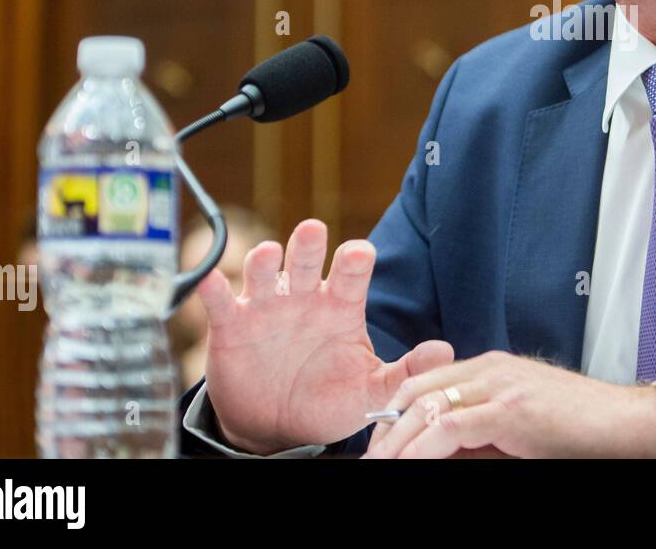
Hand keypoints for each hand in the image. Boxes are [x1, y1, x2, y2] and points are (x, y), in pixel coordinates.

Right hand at [197, 219, 453, 454]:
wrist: (278, 425)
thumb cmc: (329, 398)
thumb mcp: (370, 391)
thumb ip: (404, 372)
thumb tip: (445, 350)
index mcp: (341, 305)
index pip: (351, 273)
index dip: (354, 260)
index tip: (359, 254)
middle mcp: (305, 297)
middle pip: (306, 260)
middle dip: (308, 244)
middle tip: (312, 231)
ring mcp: (267, 307)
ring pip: (264, 272)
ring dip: (263, 261)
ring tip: (267, 256)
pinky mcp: (232, 325)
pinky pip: (221, 300)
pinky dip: (213, 287)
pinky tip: (211, 279)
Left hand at [362, 351, 655, 458]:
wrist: (625, 424)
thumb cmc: (579, 430)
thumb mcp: (516, 429)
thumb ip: (477, 433)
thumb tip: (435, 453)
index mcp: (490, 369)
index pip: (423, 384)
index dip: (392, 417)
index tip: (378, 449)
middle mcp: (490, 369)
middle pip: (416, 393)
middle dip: (386, 433)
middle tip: (370, 463)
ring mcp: (501, 385)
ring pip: (426, 408)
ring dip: (397, 444)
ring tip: (380, 467)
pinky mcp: (512, 409)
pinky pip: (451, 429)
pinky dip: (423, 450)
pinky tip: (408, 466)